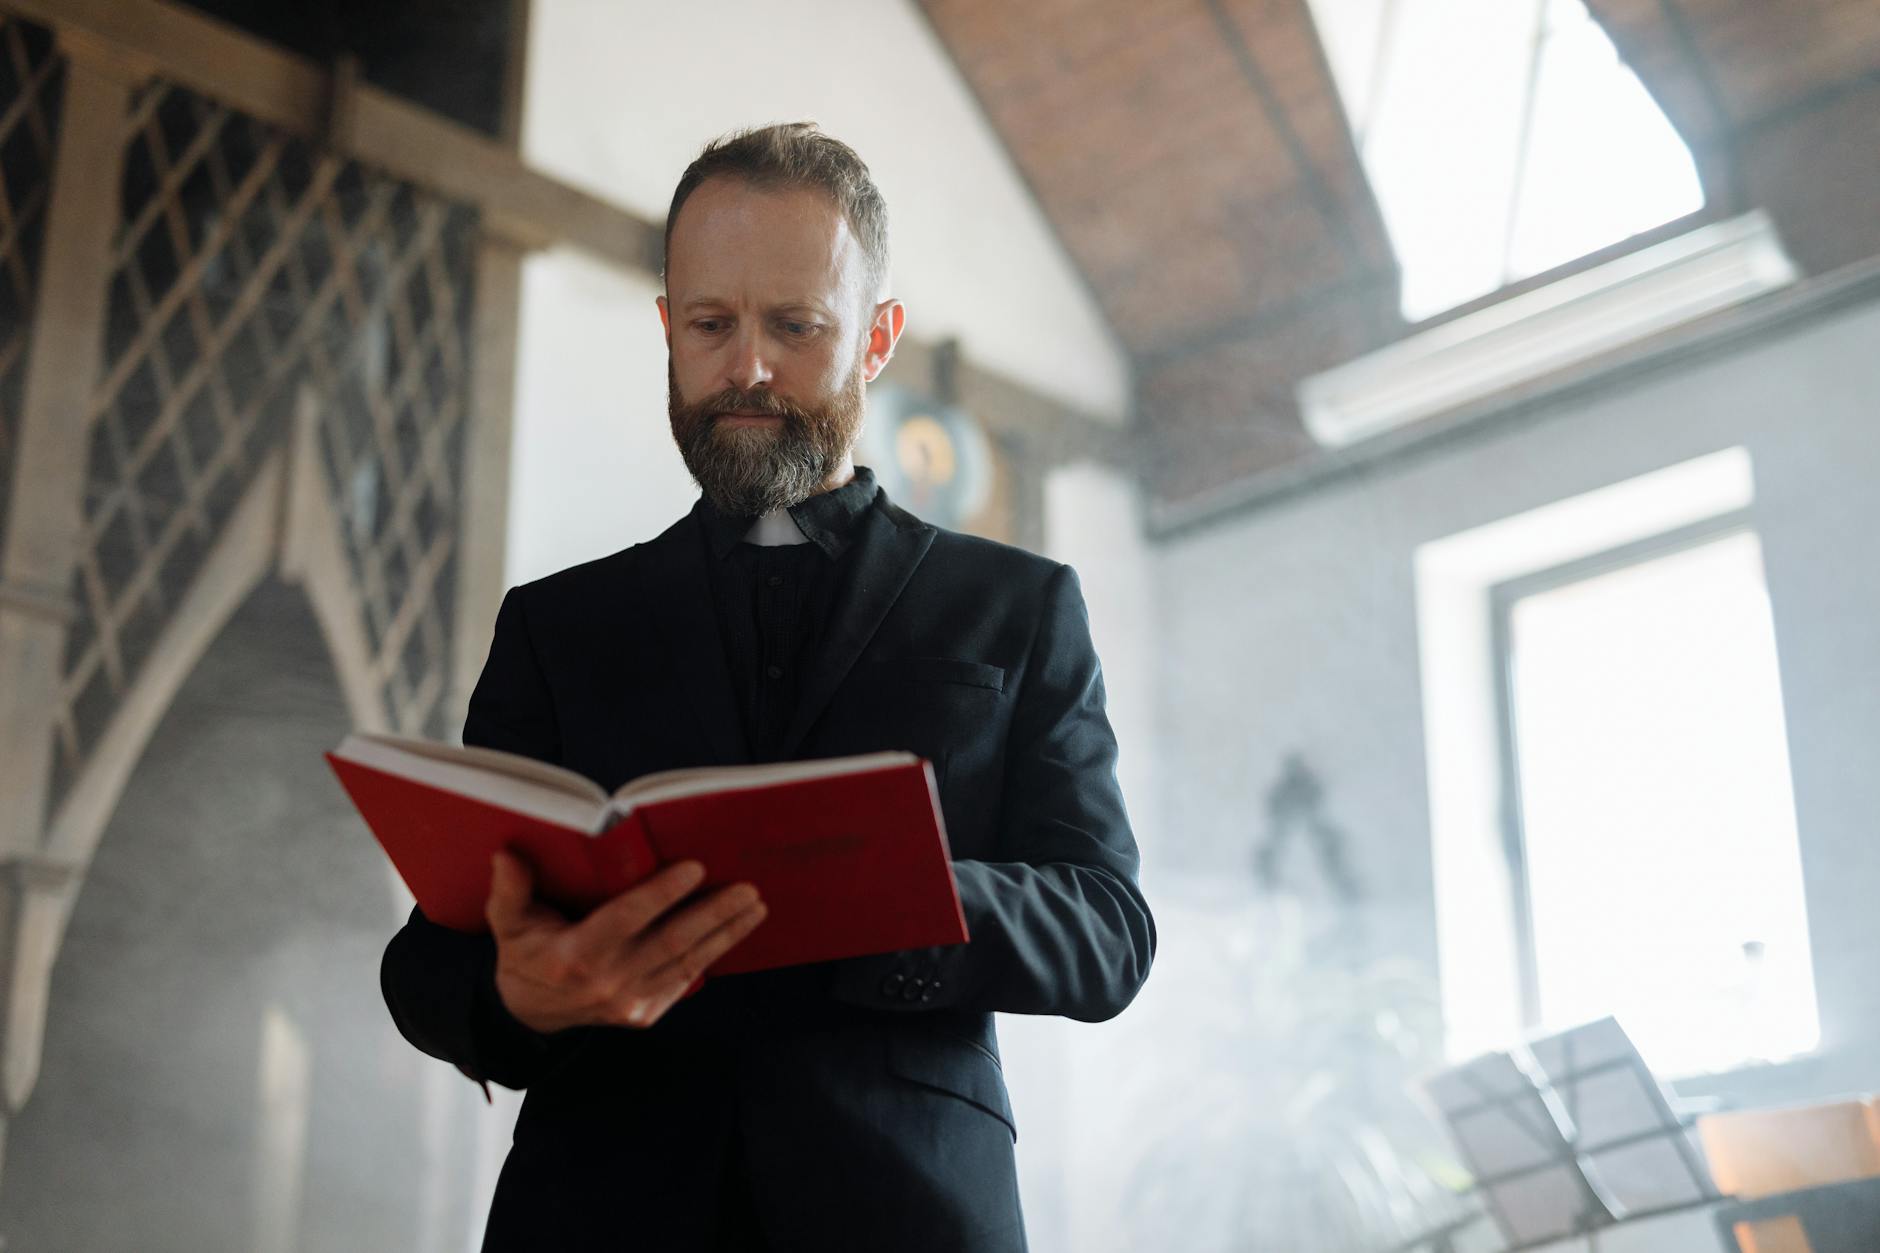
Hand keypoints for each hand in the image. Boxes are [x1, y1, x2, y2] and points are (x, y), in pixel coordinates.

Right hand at [485, 851, 766, 1033]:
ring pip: (687, 963)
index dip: (662, 893)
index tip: (695, 868)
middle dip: (714, 914)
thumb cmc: (524, 955)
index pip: (627, 919)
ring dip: (725, 934)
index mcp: (574, 956)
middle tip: (747, 888)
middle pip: (672, 942)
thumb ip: (510, 890)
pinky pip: (684, 981)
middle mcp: (607, 982)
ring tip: (755, 906)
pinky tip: (735, 931)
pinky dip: (712, 956)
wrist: (529, 1015)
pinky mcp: (644, 1015)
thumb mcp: (508, 923)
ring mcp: (629, 1004)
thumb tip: (507, 853)